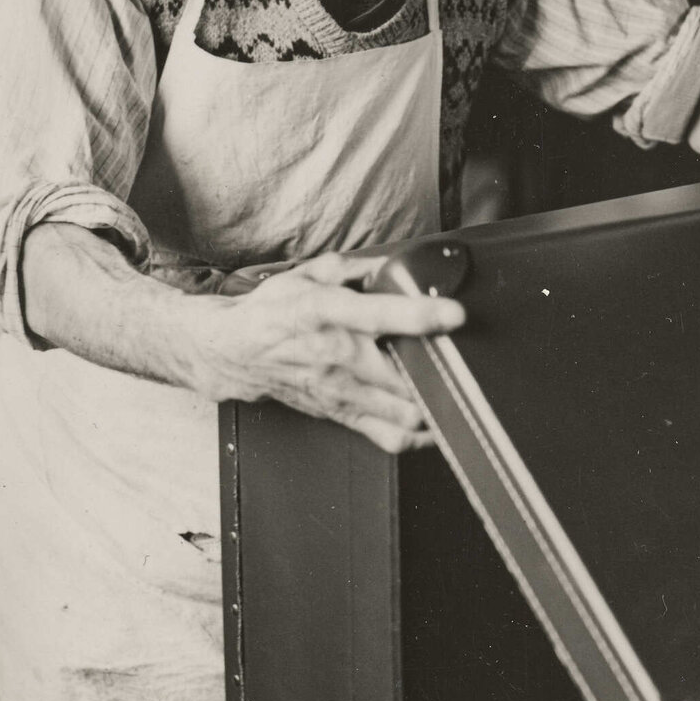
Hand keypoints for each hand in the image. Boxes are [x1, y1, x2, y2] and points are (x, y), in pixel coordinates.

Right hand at [192, 251, 464, 453]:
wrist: (233, 351)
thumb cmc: (272, 311)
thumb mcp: (311, 274)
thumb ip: (358, 268)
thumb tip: (398, 264)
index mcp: (328, 313)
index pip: (379, 315)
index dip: (420, 316)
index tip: (455, 315)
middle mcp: (336, 356)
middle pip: (401, 375)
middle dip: (440, 370)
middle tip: (466, 358)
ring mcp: (339, 391)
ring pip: (401, 413)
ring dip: (436, 405)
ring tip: (458, 391)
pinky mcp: (339, 414)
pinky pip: (388, 437)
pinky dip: (420, 434)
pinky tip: (437, 421)